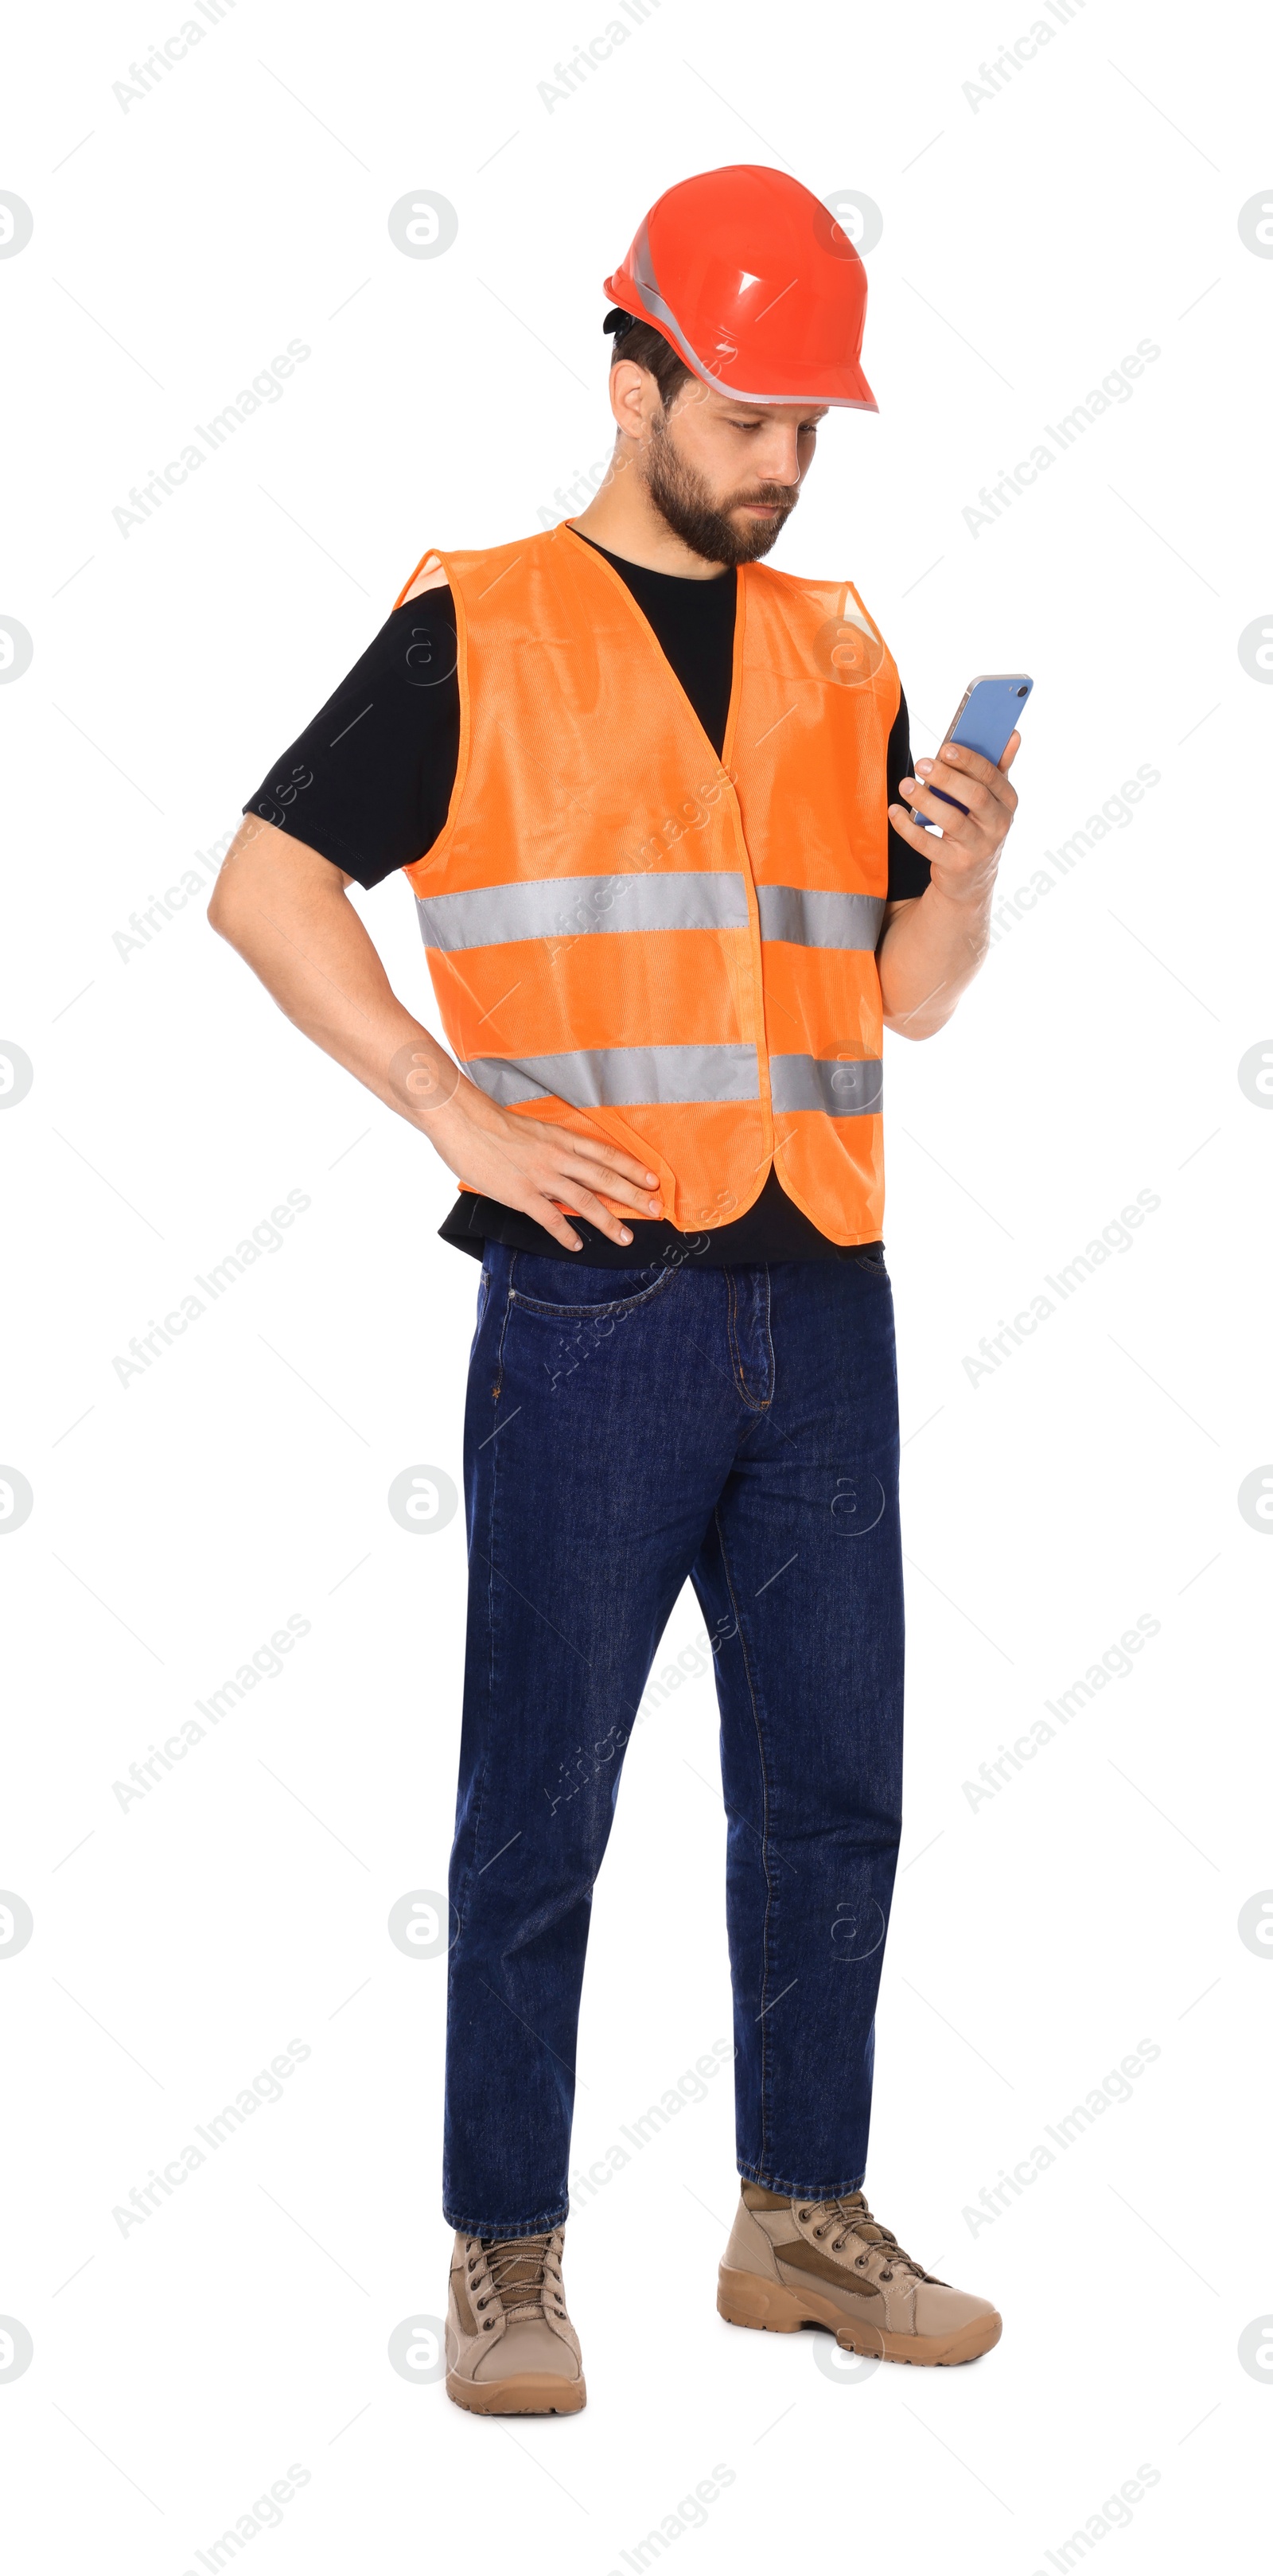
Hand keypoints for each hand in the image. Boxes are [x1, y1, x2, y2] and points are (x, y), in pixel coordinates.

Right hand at [427, 1075, 663, 1252]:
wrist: (463, 1121)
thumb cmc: (492, 1123)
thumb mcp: (532, 1129)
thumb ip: (552, 1146)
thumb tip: (567, 1162)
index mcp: (561, 1137)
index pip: (606, 1153)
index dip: (632, 1168)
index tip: (652, 1180)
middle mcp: (557, 1156)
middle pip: (605, 1177)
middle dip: (634, 1196)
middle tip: (656, 1210)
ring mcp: (541, 1176)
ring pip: (585, 1200)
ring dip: (608, 1221)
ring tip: (625, 1237)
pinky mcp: (521, 1194)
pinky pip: (550, 1218)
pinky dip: (566, 1233)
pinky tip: (577, 1245)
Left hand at [889, 733, 1019, 902]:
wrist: (972, 877)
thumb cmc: (978, 825)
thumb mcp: (993, 799)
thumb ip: (999, 767)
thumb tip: (1012, 734)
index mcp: (1008, 802)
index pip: (991, 776)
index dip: (969, 760)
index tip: (945, 747)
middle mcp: (998, 825)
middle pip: (974, 797)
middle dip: (947, 778)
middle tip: (921, 764)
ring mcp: (978, 847)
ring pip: (952, 820)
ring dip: (925, 800)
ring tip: (905, 785)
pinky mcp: (956, 865)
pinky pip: (928, 844)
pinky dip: (908, 828)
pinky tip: (895, 811)